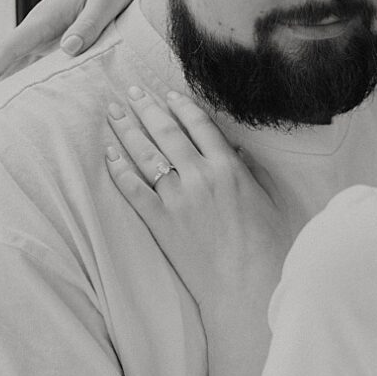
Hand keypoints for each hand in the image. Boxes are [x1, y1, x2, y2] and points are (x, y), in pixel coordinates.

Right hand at [0, 0, 153, 99]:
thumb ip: (89, 23)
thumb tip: (68, 49)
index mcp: (47, 17)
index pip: (10, 49)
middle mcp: (40, 26)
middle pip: (6, 60)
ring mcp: (47, 31)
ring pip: (18, 63)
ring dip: (2, 85)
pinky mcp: (58, 35)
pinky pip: (35, 61)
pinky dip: (23, 78)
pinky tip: (22, 98)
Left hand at [105, 89, 289, 311]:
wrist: (246, 285)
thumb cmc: (266, 245)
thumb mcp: (268, 199)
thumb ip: (251, 169)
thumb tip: (233, 149)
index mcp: (228, 167)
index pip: (199, 124)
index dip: (180, 105)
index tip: (166, 94)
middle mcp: (200, 176)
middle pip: (166, 131)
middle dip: (145, 107)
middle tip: (130, 91)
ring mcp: (177, 199)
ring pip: (145, 154)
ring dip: (127, 130)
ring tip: (113, 112)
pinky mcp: (160, 222)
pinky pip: (133, 189)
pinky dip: (119, 169)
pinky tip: (108, 154)